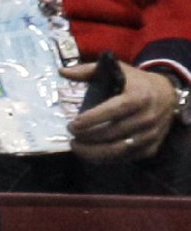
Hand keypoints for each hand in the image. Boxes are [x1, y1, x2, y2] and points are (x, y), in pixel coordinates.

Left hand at [63, 60, 177, 161]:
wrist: (168, 95)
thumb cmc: (137, 83)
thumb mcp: (118, 71)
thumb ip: (89, 71)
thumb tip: (63, 71)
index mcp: (139, 96)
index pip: (112, 111)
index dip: (90, 120)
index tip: (72, 125)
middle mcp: (147, 117)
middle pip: (110, 134)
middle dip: (86, 138)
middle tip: (72, 136)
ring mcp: (150, 135)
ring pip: (116, 151)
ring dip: (91, 152)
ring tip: (77, 147)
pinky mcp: (150, 148)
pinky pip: (123, 158)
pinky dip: (104, 159)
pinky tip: (91, 153)